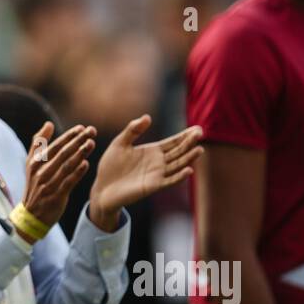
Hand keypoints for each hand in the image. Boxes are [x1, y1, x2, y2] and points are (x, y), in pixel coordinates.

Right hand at [19, 122, 95, 229]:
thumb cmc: (34, 185)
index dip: (69, 136)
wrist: (31, 215)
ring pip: (66, 166)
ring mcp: (47, 185)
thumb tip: (48, 124)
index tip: (82, 128)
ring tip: (92, 143)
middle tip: (92, 131)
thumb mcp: (31, 163)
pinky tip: (86, 164)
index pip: (55, 145)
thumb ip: (38, 143)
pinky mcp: (55, 196)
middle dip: (78, 141)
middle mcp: (40, 172)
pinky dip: (77, 173)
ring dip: (80, 154)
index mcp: (35, 162)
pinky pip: (68, 182)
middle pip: (62, 153)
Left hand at [88, 116, 202, 227]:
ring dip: (189, 158)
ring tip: (199, 149)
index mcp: (152, 151)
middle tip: (201, 133)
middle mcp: (158, 162)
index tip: (197, 128)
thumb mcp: (120, 143)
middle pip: (178, 151)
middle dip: (189, 142)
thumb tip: (148, 117)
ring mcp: (157, 174)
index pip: (173, 142)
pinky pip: (169, 180)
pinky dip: (179, 176)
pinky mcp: (153, 185)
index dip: (185, 135)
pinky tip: (189, 170)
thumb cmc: (110, 166)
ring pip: (177, 164)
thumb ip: (133, 130)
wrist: (103, 187)